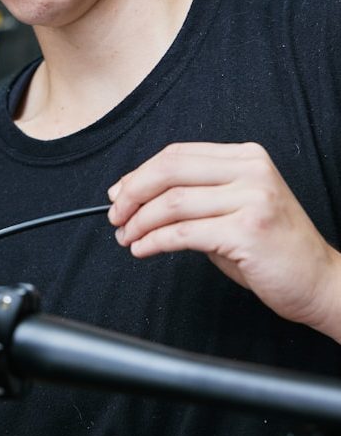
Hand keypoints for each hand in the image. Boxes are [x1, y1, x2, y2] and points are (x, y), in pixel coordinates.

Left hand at [107, 141, 340, 340]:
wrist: (319, 281)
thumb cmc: (274, 249)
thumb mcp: (235, 209)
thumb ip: (196, 197)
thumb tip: (139, 197)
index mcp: (246, 157)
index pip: (177, 155)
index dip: (140, 173)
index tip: (120, 192)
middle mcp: (251, 171)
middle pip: (170, 170)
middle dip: (133, 193)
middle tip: (116, 215)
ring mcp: (252, 198)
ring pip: (173, 202)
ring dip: (140, 222)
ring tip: (127, 237)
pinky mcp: (247, 230)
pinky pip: (184, 232)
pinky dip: (154, 241)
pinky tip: (143, 249)